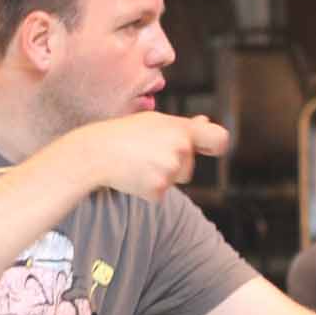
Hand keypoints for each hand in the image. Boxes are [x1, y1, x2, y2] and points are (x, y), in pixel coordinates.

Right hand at [67, 113, 228, 200]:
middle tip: (147, 154)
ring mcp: (170, 170)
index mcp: (182, 129)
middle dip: (174, 166)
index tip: (208, 149)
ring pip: (175, 181)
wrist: (96, 153)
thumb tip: (205, 121)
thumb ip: (183, 125)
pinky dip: (148, 188)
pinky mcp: (159, 189)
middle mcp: (181, 148)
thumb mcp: (154, 121)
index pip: (219, 139)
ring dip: (161, 176)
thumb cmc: (124, 134)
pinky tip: (133, 175)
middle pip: (189, 169)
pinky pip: (160, 193)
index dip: (215, 146)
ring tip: (138, 162)